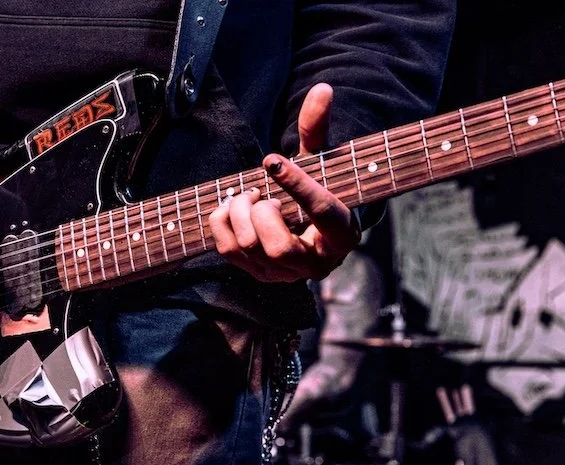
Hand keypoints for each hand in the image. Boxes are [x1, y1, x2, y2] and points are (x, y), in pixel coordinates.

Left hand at [208, 83, 359, 281]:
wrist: (309, 228)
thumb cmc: (318, 190)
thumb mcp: (321, 161)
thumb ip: (318, 129)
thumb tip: (322, 90)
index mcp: (342, 233)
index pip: (322, 211)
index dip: (297, 183)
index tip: (271, 159)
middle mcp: (315, 263)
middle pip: (277, 246)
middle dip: (259, 212)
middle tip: (261, 192)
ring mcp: (283, 274)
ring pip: (250, 247)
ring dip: (241, 212)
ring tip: (251, 197)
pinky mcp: (257, 274)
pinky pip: (227, 250)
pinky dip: (222, 221)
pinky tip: (233, 207)